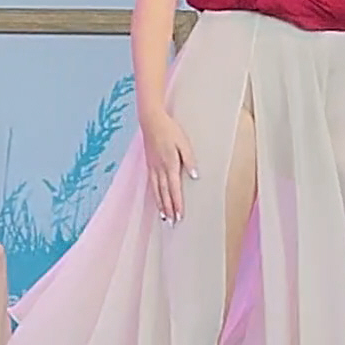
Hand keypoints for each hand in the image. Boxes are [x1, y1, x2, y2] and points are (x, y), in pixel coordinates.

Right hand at [143, 99, 196, 222]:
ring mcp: (153, 167)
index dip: (177, 203)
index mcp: (170, 164)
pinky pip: (152, 184)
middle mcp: (160, 169)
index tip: (179, 216)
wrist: (151, 121)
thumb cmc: (170, 130)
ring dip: (161, 205)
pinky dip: (154, 195)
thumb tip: (195, 176)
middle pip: (164, 193)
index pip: (174, 188)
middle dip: (169, 209)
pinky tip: (156, 200)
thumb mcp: (184, 143)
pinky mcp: (149, 164)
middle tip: (172, 224)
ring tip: (164, 217)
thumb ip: (189, 160)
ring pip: (156, 190)